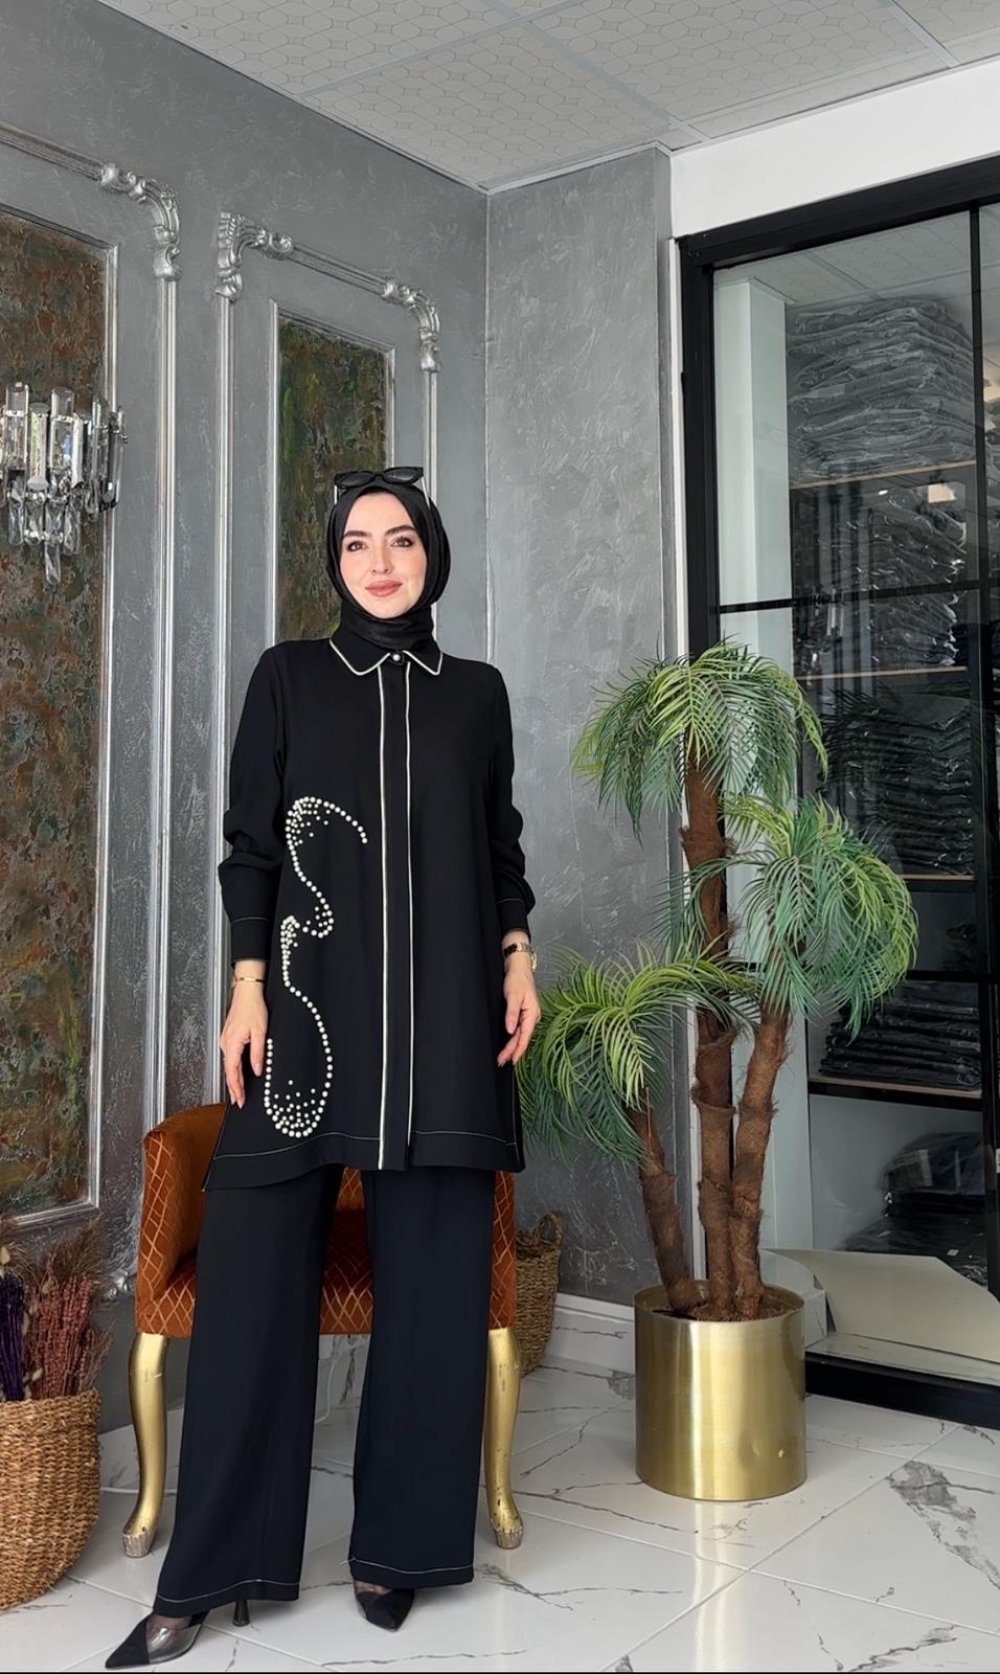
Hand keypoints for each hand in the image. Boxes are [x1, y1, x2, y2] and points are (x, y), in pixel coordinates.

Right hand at [220, 986, 267, 1107]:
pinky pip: (230, 1058)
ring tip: (238, 1093)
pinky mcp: (228, 1037)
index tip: (240, 1100)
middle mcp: (226, 1043)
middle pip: (228, 1071)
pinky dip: (233, 1069)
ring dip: (233, 1080)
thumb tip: (257, 1070)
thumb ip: (258, 1053)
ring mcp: (225, 1040)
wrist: (247, 991)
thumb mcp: (261, 1032)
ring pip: (228, 1065)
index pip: (232, 1072)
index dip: (236, 1088)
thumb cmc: (253, 1007)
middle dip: (233, 1089)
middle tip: (239, 1102)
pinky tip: (237, 1074)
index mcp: (232, 1043)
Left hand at [497, 955, 541, 1066]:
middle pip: (522, 1038)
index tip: (511, 1060)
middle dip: (512, 1051)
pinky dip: (514, 1039)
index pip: (525, 1036)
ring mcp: (528, 1017)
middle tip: (501, 1061)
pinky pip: (519, 1031)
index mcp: (532, 1013)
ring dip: (512, 1047)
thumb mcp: (513, 995)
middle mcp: (532, 1017)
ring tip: (503, 1058)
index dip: (518, 1049)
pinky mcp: (524, 1015)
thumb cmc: (517, 980)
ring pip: (520, 1036)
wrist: (519, 968)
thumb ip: (511, 1014)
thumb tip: (510, 1030)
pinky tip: (509, 1047)